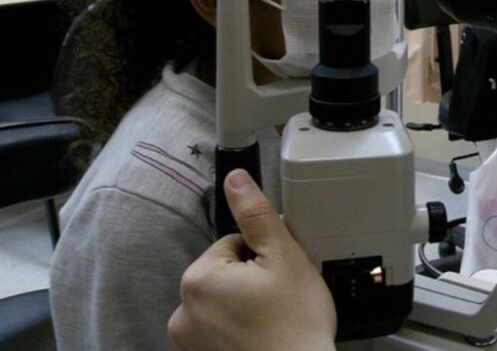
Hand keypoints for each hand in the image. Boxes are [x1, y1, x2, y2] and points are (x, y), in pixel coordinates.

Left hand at [168, 169, 335, 350]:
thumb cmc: (295, 325)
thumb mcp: (284, 256)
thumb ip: (256, 214)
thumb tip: (235, 179)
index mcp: (199, 278)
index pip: (233, 243)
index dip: (263, 255)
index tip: (279, 276)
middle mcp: (183, 310)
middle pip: (225, 271)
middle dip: (253, 279)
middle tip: (280, 298)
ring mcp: (189, 338)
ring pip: (224, 299)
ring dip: (245, 303)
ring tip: (272, 318)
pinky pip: (220, 326)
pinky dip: (239, 328)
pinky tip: (262, 334)